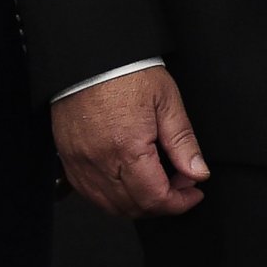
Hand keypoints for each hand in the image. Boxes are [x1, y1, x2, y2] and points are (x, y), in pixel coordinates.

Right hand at [53, 66, 208, 218]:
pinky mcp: (68, 160)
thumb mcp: (168, 102)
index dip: (179, 203)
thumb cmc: (127, 74)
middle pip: (132, 207)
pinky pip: (89, 194)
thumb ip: (183, 142)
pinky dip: (112, 197)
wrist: (90, 60)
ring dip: (138, 204)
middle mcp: (99, 162)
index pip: (154, 197)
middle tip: (182, 184)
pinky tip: (130, 183)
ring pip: (108, 206)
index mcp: (127, 148)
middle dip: (162, 204)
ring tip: (160, 182)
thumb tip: (198, 172)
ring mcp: (80, 164)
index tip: (194, 193)